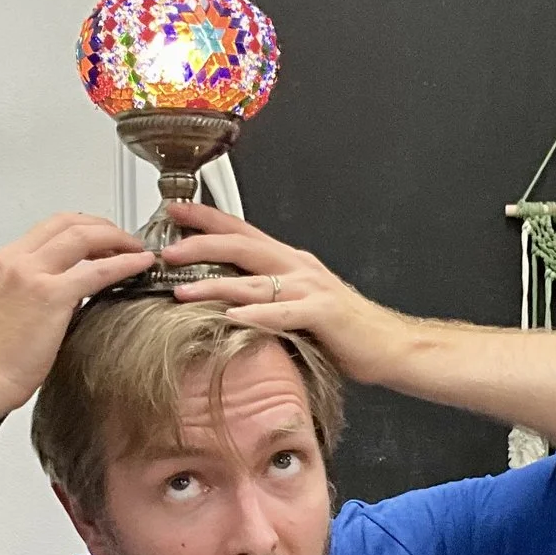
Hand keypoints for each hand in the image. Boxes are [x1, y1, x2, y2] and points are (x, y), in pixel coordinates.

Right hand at [0, 213, 152, 409]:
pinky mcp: (51, 295)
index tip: (103, 238)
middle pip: (67, 223)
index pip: (48, 229)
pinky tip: (140, 265)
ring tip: (134, 250)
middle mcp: (13, 260)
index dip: (82, 228)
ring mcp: (30, 274)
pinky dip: (124, 263)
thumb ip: (37, 289)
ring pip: (82, 236)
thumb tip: (73, 288)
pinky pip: (97, 271)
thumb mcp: (9, 308)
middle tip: (124, 240)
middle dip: (101, 227)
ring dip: (115, 238)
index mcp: (1, 262)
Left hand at [158, 200, 416, 382]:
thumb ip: (265, 293)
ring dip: (216, 284)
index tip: (174, 211)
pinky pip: (283, 313)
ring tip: (184, 291)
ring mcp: (310, 288)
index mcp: (289, 261)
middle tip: (167, 250)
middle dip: (201, 244)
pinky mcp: (322, 314)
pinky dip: (256, 315)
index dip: (207, 219)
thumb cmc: (343, 327)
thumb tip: (224, 296)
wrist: (388, 343)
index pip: (241, 231)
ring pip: (254, 281)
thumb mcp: (297, 301)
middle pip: (242, 246)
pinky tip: (231, 317)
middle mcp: (298, 267)